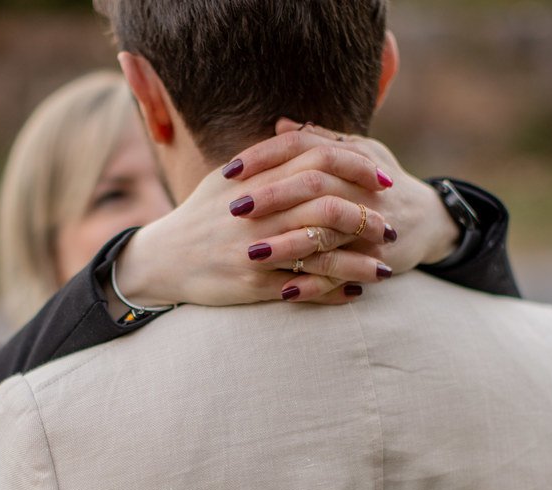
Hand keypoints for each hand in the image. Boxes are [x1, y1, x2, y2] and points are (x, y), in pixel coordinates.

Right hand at [113, 132, 399, 308]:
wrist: (161, 260)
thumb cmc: (199, 216)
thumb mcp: (226, 179)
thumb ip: (266, 158)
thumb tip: (302, 133)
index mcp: (253, 180)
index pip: (317, 160)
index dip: (357, 167)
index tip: (384, 180)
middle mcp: (256, 214)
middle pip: (326, 206)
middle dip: (366, 219)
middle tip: (390, 228)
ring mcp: (253, 252)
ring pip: (320, 253)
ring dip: (359, 262)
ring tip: (387, 269)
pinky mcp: (250, 287)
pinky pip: (302, 290)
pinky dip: (333, 292)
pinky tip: (355, 293)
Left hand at [253, 119, 461, 287]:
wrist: (429, 220)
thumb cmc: (379, 183)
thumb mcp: (356, 155)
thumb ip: (319, 141)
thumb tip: (279, 124)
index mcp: (351, 155)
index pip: (302, 145)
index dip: (265, 155)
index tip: (231, 170)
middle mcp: (362, 183)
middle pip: (312, 182)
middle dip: (271, 196)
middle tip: (233, 209)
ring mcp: (371, 220)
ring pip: (326, 228)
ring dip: (287, 243)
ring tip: (251, 254)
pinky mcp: (377, 255)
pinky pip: (343, 269)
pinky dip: (314, 281)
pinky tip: (284, 288)